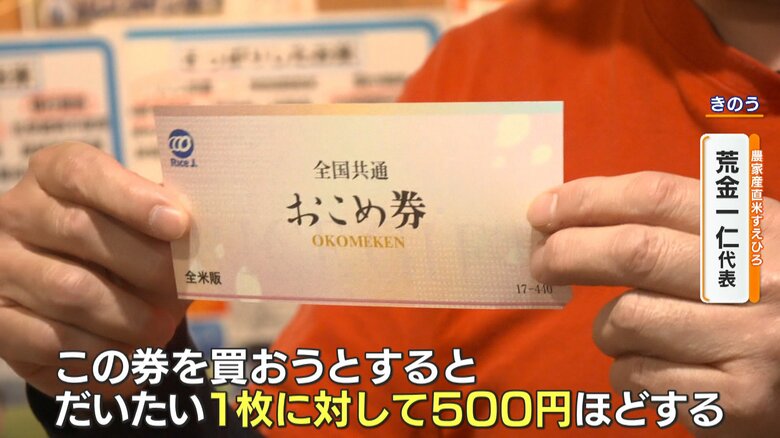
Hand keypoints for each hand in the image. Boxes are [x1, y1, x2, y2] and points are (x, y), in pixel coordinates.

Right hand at [0, 142, 190, 395]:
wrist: (84, 295)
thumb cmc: (128, 245)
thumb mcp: (149, 223)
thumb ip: (169, 219)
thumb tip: (205, 235)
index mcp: (54, 174)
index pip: (82, 171)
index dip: (131, 197)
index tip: (178, 224)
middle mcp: (16, 213)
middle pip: (81, 231)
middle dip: (145, 265)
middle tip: (182, 291)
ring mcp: (0, 266)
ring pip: (69, 291)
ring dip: (128, 317)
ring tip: (160, 331)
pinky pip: (52, 340)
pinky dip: (103, 354)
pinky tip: (132, 359)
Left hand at [528, 171, 778, 436]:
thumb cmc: (762, 307)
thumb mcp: (740, 251)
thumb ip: (674, 229)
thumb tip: (568, 217)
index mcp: (756, 228)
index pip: (654, 197)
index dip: (587, 200)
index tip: (542, 210)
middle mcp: (759, 280)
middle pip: (634, 251)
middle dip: (568, 253)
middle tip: (542, 263)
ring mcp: (749, 341)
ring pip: (626, 318)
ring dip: (606, 327)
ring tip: (631, 333)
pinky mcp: (734, 399)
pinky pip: (637, 375)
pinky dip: (626, 370)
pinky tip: (653, 369)